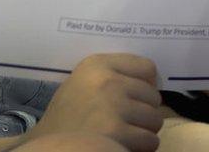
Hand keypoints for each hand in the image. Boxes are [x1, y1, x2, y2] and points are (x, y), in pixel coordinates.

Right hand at [25, 54, 163, 151]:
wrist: (52, 145)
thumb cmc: (68, 116)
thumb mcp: (84, 83)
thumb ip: (113, 76)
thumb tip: (153, 82)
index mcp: (97, 64)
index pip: (146, 67)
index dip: (146, 85)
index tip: (136, 97)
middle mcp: (107, 80)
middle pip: (153, 96)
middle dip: (144, 112)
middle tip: (125, 120)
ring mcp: (113, 105)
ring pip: (156, 119)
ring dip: (144, 131)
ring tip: (123, 133)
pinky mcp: (117, 131)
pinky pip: (150, 141)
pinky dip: (141, 147)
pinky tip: (122, 144)